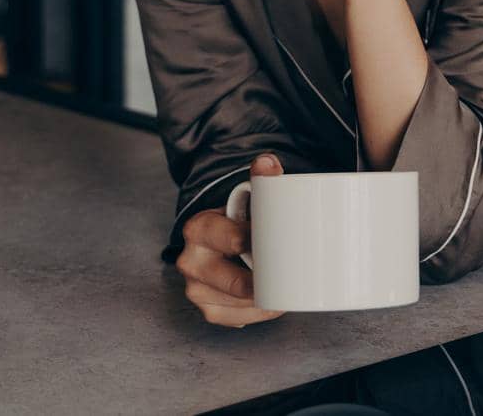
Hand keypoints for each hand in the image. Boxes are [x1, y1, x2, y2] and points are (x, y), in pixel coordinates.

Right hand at [174, 153, 286, 327]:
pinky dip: (259, 313)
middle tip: (292, 275)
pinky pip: (237, 318)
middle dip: (266, 281)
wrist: (221, 238)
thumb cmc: (238, 219)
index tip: (279, 246)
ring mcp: (197, 289)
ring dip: (266, 300)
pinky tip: (274, 303)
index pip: (232, 240)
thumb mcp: (248, 196)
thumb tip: (267, 162)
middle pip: (235, 282)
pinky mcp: (208, 309)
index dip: (260, 247)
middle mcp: (191, 261)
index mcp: (199, 228)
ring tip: (288, 288)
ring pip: (239, 304)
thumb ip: (263, 177)